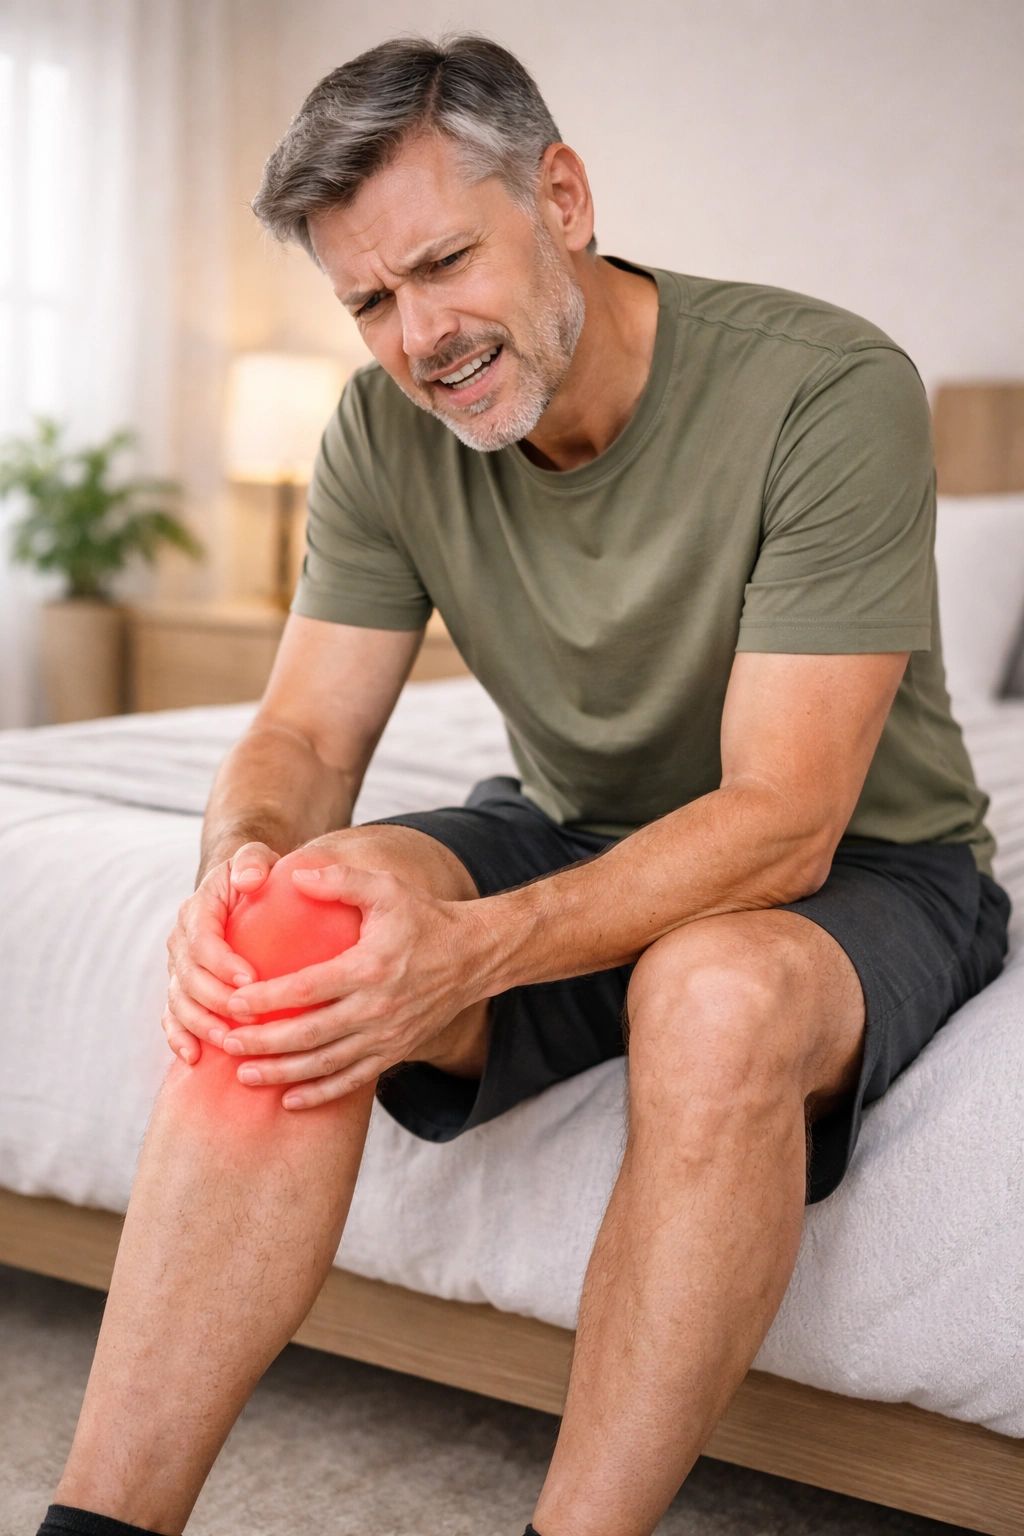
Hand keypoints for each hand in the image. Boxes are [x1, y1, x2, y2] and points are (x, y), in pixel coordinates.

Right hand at [162, 841, 280, 1064]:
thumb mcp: (254, 858)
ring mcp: (178, 968)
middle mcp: (181, 941)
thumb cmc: (252, 876)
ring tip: (227, 1041)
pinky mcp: (181, 989)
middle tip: (249, 1019)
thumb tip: (250, 879)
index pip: (203, 939)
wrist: (235, 891)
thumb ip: (252, 861)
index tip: (251, 978)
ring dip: (200, 1024)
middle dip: (216, 1000)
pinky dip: (179, 1037)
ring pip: (179, 1001)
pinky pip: (172, 1016)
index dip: (223, 962)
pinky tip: (194, 1057)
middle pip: (189, 977)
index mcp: (197, 910)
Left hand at [220, 863, 486, 1109]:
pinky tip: (290, 1099)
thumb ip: (341, 880)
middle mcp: (377, 1008)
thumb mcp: (386, 889)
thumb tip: (295, 875)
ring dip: (283, 1072)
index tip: (234, 1002)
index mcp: (369, 968)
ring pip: (326, 1064)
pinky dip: (320, 1093)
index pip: (308, 989)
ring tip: (244, 1074)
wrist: (472, 957)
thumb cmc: (424, 918)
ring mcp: (386, 1036)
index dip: (267, 999)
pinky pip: (353, 1080)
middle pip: (310, 1034)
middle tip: (226, 1041)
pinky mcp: (395, 1051)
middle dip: (264, 1042)